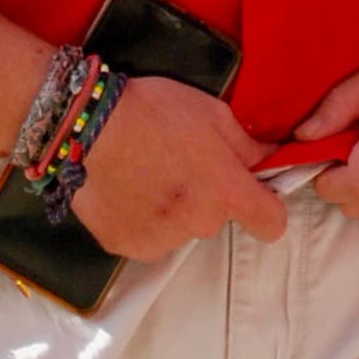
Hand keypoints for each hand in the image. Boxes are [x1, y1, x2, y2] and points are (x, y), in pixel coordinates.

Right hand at [71, 73, 287, 260]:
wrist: (86, 127)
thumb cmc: (153, 111)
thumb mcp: (212, 113)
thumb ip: (248, 145)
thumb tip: (270, 158)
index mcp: (226, 192)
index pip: (271, 224)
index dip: (266, 208)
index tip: (253, 194)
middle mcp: (199, 224)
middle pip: (217, 219)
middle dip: (206, 196)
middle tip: (179, 164)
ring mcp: (161, 241)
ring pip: (181, 229)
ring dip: (172, 209)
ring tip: (147, 173)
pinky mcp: (127, 246)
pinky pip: (147, 237)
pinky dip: (141, 219)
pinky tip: (126, 189)